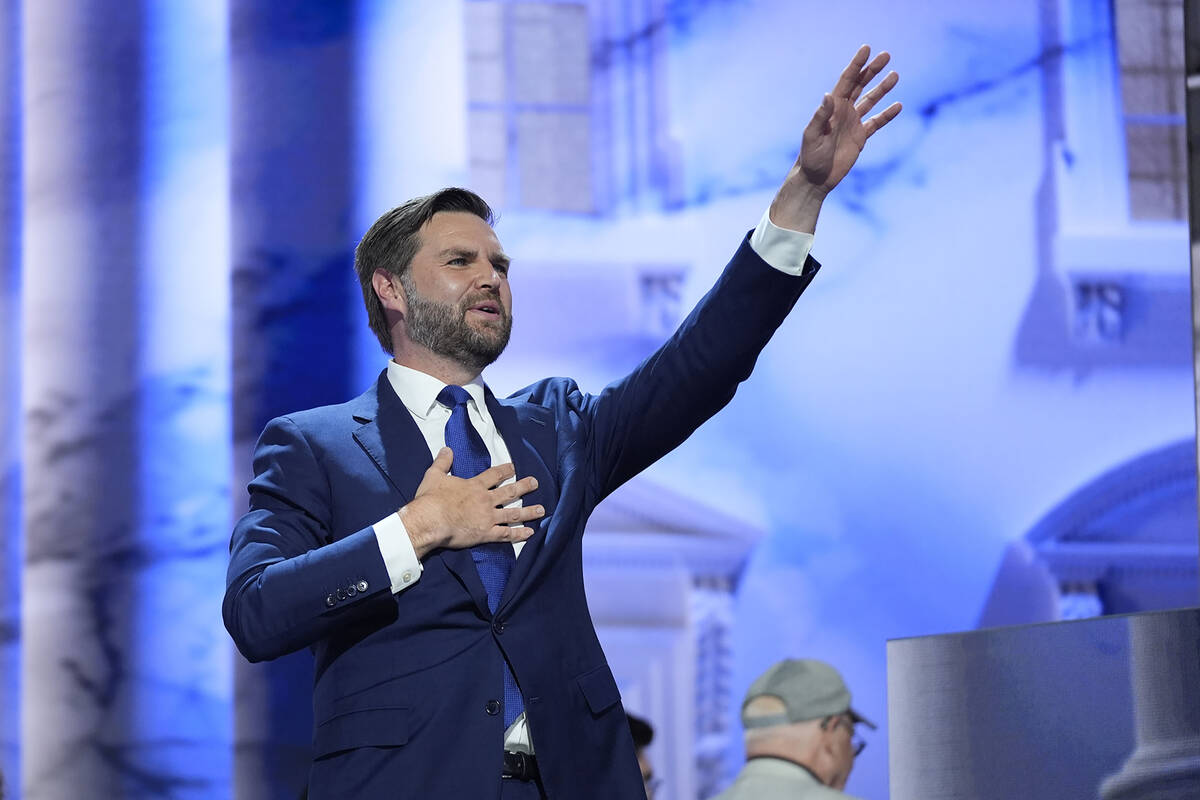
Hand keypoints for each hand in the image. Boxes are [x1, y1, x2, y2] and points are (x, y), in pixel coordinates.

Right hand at [400, 447, 544, 558]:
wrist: (430, 521)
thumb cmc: (430, 499)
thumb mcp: (434, 475)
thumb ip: (442, 462)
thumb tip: (446, 449)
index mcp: (474, 486)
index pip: (493, 475)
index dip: (505, 470)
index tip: (514, 467)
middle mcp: (485, 500)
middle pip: (509, 492)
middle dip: (524, 486)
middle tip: (535, 483)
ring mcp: (487, 518)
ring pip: (513, 514)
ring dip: (528, 511)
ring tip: (541, 509)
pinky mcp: (485, 534)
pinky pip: (506, 534)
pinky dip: (518, 534)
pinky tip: (530, 533)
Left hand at [770, 45, 901, 232]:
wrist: (815, 178)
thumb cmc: (810, 157)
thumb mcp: (812, 136)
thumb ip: (821, 116)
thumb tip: (828, 95)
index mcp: (832, 107)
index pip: (847, 81)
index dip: (856, 64)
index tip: (866, 49)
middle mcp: (843, 111)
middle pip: (860, 85)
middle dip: (872, 70)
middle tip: (886, 55)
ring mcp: (852, 123)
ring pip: (870, 100)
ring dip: (882, 88)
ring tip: (895, 75)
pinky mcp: (860, 137)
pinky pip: (876, 122)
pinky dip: (887, 114)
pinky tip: (898, 106)